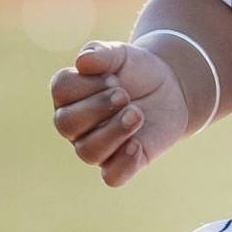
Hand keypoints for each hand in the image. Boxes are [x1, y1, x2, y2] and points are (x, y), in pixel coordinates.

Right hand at [49, 40, 191, 187]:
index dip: (87, 82)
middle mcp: (76, 125)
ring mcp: (97, 146)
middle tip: (124, 94)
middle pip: (67, 124)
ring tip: (137, 114)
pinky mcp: (122, 163)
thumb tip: (82, 62)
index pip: (61, 90)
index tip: (115, 76)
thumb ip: (101, 53)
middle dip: (97, 107)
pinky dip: (123, 163)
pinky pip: (112, 177)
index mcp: (69, 95)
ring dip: (113, 132)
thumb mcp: (122, 54)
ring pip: (88, 152)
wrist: (170, 88)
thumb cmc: (136, 70)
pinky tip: (137, 145)